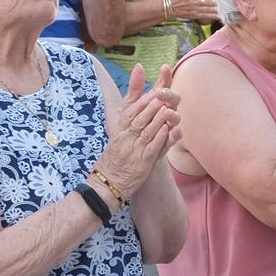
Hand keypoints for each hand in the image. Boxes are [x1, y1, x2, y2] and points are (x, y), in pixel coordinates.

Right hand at [95, 65, 179, 193]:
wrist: (107, 184)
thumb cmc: (113, 161)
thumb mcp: (116, 139)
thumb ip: (125, 125)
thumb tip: (133, 113)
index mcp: (119, 132)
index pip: (130, 112)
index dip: (142, 101)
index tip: (153, 91)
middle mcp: (125, 138)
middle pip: (139, 118)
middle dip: (151, 105)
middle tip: (163, 94)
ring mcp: (134, 150)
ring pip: (147, 131)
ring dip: (158, 118)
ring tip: (168, 108)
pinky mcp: (142, 162)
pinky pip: (151, 148)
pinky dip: (160, 138)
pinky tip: (167, 129)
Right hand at [165, 0, 216, 23]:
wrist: (170, 6)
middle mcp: (196, 1)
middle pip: (211, 1)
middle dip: (220, 1)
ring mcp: (197, 9)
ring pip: (210, 9)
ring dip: (219, 9)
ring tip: (228, 8)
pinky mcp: (196, 15)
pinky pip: (207, 16)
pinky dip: (214, 16)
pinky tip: (221, 15)